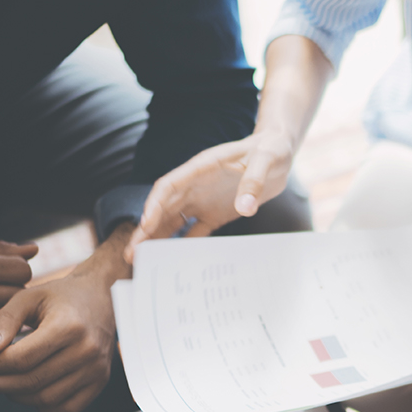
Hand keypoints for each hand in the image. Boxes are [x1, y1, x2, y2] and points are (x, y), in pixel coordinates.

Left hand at [0, 231, 123, 411]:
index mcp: (69, 326)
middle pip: (31, 382)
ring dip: (16, 396)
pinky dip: (42, 406)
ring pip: (46, 399)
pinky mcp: (100, 381)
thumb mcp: (29, 296)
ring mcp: (96, 369)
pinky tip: (28, 391)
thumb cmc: (63, 296)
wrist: (101, 296)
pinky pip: (66, 409)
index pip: (21, 359)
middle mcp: (86, 351)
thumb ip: (5, 320)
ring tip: (1, 381)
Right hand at [126, 129, 293, 257]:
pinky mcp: (214, 214)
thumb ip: (253, 182)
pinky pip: (194, 231)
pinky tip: (174, 262)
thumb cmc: (270, 150)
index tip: (144, 224)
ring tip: (144, 261)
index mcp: (201, 168)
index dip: (154, 205)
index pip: (169, 186)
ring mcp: (203, 200)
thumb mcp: (267, 160)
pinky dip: (183, 245)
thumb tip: (245, 207)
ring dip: (158, 240)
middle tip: (132, 252)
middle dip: (146, 230)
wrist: (279, 155)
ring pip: (173, 221)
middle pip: (163, 208)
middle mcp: (196, 185)